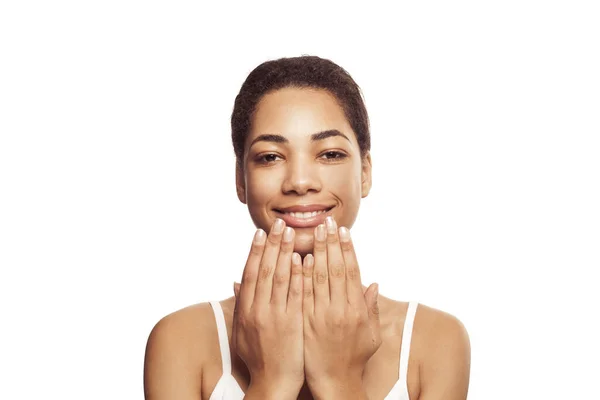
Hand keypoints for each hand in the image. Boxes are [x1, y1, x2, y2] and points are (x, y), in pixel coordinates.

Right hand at [231, 218, 304, 394]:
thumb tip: (236, 281)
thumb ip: (241, 304)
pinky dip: (297, 275)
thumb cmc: (258, 358)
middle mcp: (257, 311)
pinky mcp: (291, 324)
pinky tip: (302, 259)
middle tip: (279, 223)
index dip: (255, 251)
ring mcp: (274, 317)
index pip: (250, 274)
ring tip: (290, 232)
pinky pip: (294, 295)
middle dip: (272, 244)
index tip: (261, 232)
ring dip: (284, 252)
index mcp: (245, 311)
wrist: (272, 383)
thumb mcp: (242, 332)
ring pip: (278, 278)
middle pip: (264, 270)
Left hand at [302, 216, 380, 390]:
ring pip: (320, 277)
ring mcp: (323, 316)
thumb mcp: (371, 334)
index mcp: (358, 310)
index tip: (344, 231)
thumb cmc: (353, 358)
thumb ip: (371, 307)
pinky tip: (302, 258)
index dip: (348, 249)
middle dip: (332, 243)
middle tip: (327, 222)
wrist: (334, 382)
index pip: (353, 272)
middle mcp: (342, 310)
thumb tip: (373, 283)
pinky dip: (304, 275)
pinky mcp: (306, 322)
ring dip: (318, 252)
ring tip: (314, 232)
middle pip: (337, 269)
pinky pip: (304, 294)